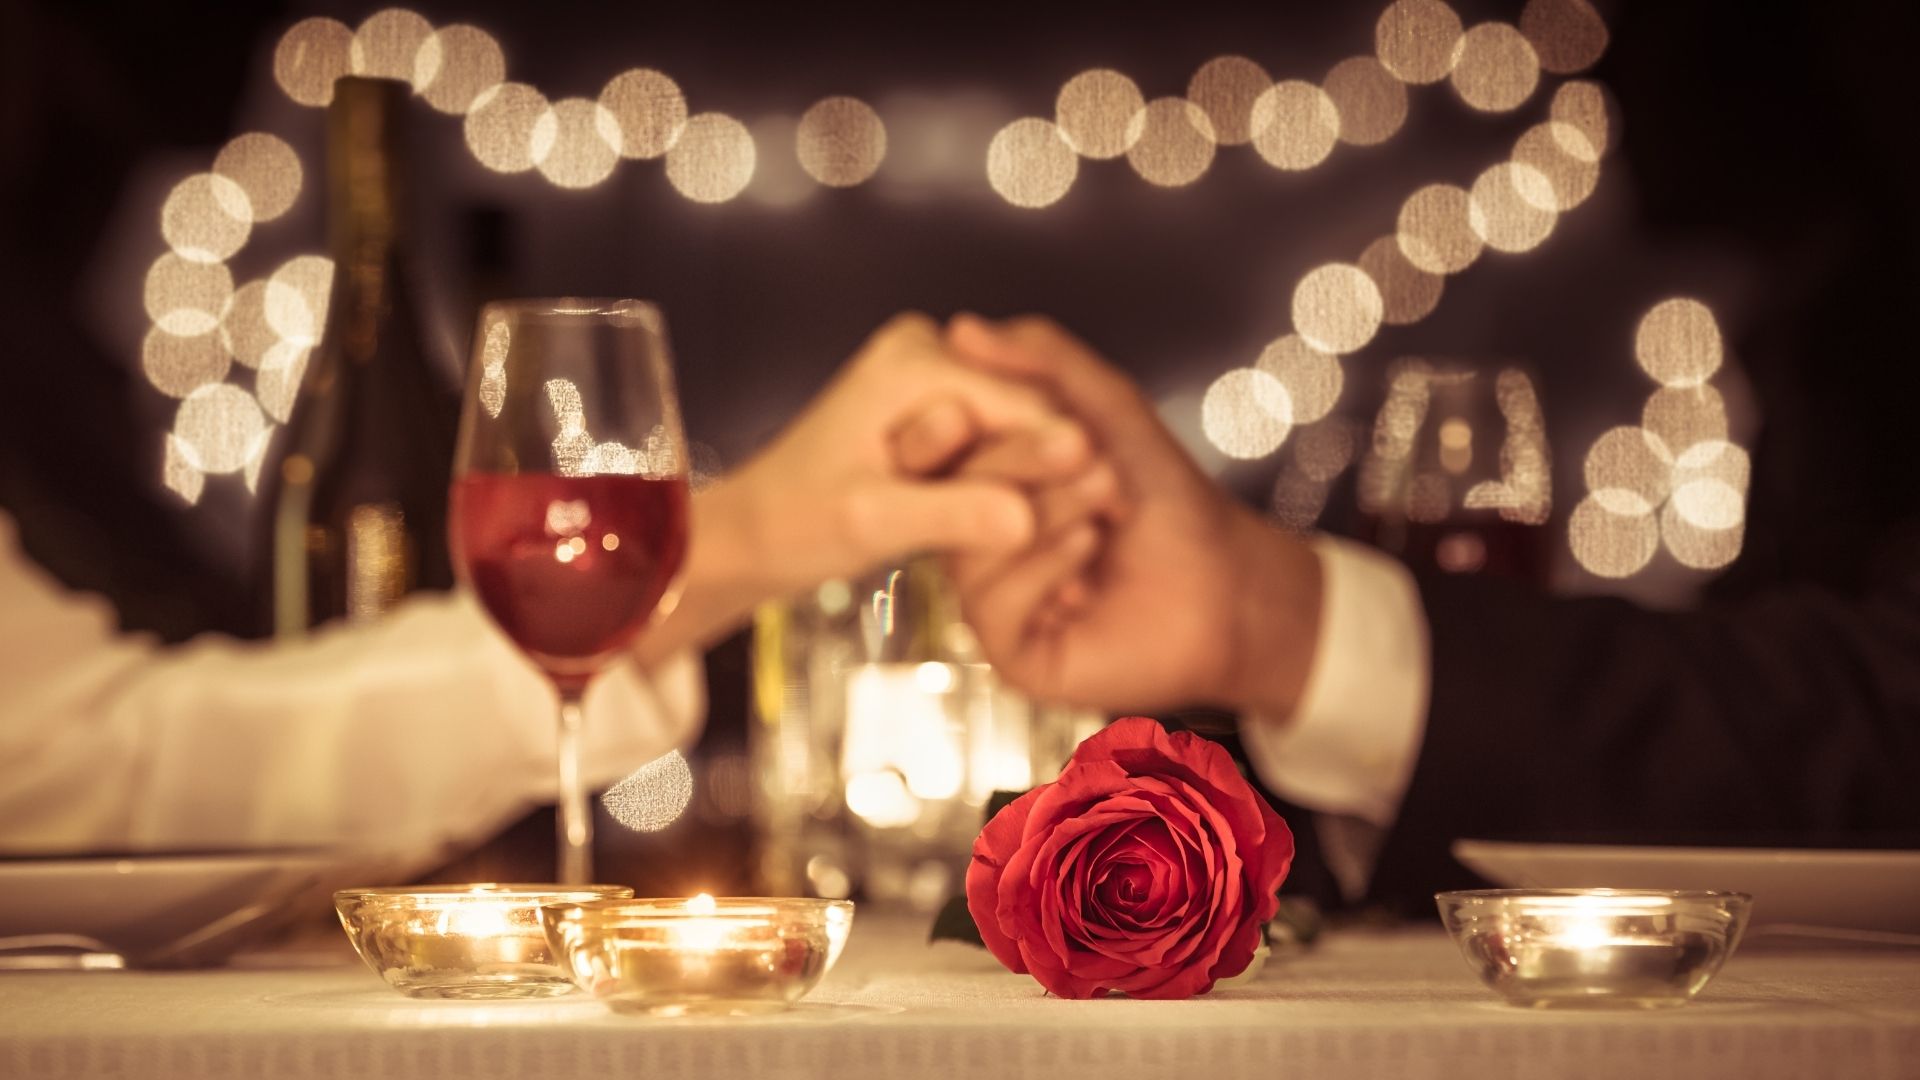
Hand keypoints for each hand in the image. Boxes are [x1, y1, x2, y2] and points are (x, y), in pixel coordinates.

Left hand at [637, 313, 1095, 663]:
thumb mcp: (874, 525)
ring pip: (1019, 429)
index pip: (1023, 405)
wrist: (753, 534)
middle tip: (1102, 522)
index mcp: (913, 359)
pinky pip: (998, 442)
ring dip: (1035, 481)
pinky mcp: (936, 405)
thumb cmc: (796, 526)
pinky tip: (1034, 526)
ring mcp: (932, 374)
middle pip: (1027, 412)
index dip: (1066, 459)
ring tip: (1074, 532)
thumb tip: (1029, 521)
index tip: (1116, 505)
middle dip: (1051, 471)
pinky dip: (1011, 484)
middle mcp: (927, 348)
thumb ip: (953, 516)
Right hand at [940, 315, 1325, 716]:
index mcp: (985, 487)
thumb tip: (961, 328)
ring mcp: (992, 600)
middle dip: (1024, 459)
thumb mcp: (1106, 409)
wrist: (1228, 579)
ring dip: (1045, 507)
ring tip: (1107, 495)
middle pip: (951, 493)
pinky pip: (992, 607)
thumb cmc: (1168, 500)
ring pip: (971, 547)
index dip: (974, 419)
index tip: (1031, 405)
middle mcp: (977, 542)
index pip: (938, 446)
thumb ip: (1042, 361)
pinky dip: (1043, 565)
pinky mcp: (1014, 653)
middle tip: (1088, 448)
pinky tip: (1089, 547)